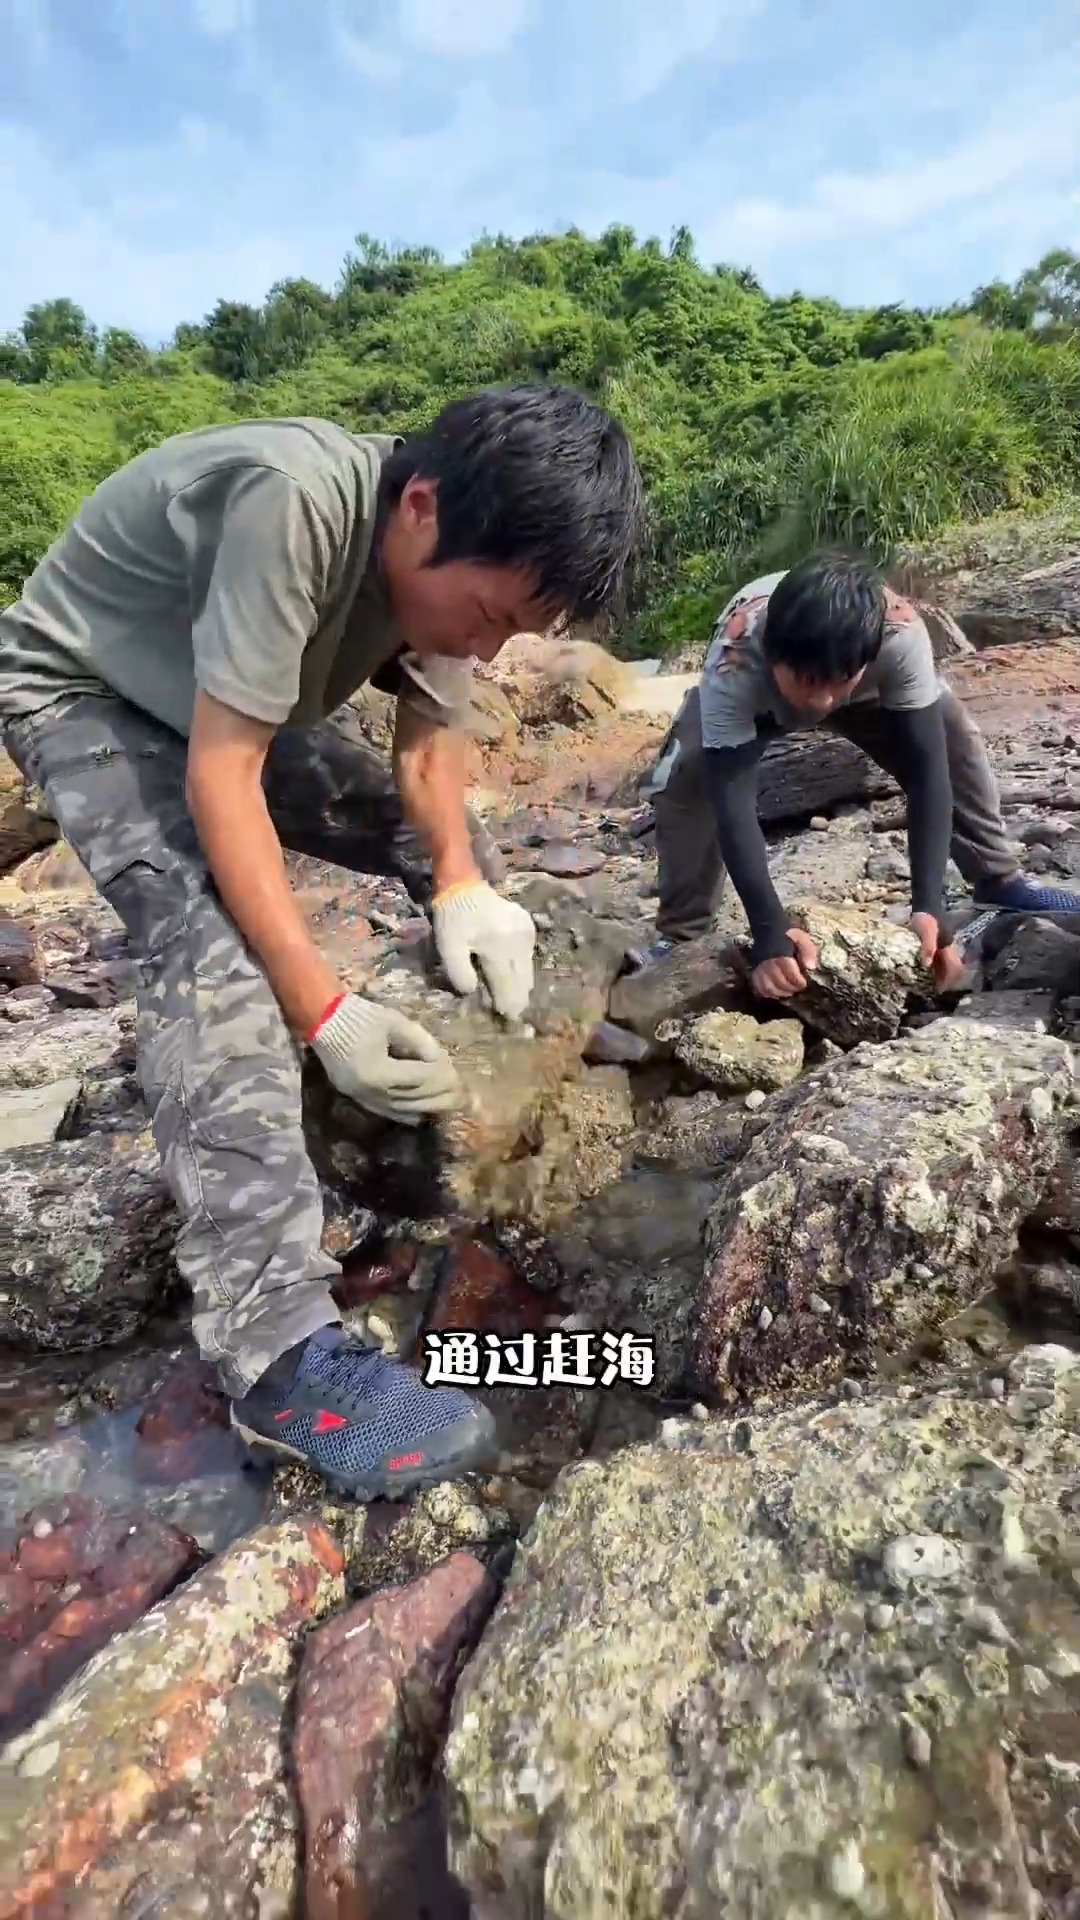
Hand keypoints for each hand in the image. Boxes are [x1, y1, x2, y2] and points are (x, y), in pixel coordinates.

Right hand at [309, 992, 459, 1125]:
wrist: (322, 1020)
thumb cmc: (360, 1017)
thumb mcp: (395, 1022)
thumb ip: (421, 1042)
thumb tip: (441, 1061)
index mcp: (378, 1071)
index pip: (419, 1078)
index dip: (442, 1076)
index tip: (458, 1075)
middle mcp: (369, 1091)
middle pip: (413, 1098)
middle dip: (441, 1097)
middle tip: (463, 1096)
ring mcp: (361, 1097)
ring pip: (401, 1108)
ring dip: (427, 1107)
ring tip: (449, 1105)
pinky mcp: (356, 1097)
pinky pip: (385, 1111)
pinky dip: (406, 1113)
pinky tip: (422, 1115)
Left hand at [431, 880, 535, 1020]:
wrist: (463, 886)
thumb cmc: (452, 918)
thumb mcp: (447, 947)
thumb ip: (459, 973)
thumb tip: (473, 992)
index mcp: (498, 947)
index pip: (507, 985)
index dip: (507, 1005)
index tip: (506, 1020)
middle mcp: (519, 941)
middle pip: (522, 981)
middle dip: (516, 999)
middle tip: (511, 1015)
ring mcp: (527, 933)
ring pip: (528, 971)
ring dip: (519, 985)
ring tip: (511, 998)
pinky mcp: (528, 927)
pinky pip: (527, 957)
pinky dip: (519, 968)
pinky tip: (509, 973)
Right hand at [751, 929, 818, 999]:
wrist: (769, 933)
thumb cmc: (788, 938)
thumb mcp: (801, 938)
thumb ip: (808, 950)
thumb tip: (810, 967)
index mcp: (779, 951)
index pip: (787, 969)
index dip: (796, 979)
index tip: (803, 982)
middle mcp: (767, 961)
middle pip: (778, 980)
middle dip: (790, 987)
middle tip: (798, 987)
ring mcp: (759, 969)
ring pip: (768, 987)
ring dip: (780, 992)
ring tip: (789, 991)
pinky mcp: (755, 974)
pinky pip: (760, 989)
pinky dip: (770, 994)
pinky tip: (779, 992)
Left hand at [909, 914, 968, 991]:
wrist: (925, 907)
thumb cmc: (925, 919)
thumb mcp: (926, 931)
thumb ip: (928, 946)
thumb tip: (927, 964)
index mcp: (948, 947)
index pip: (955, 967)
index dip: (950, 980)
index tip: (941, 990)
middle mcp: (948, 949)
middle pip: (953, 969)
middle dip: (948, 981)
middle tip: (938, 992)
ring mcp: (944, 947)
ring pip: (947, 966)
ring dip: (943, 976)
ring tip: (934, 987)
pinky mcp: (938, 945)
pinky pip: (941, 961)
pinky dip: (937, 970)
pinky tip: (929, 974)